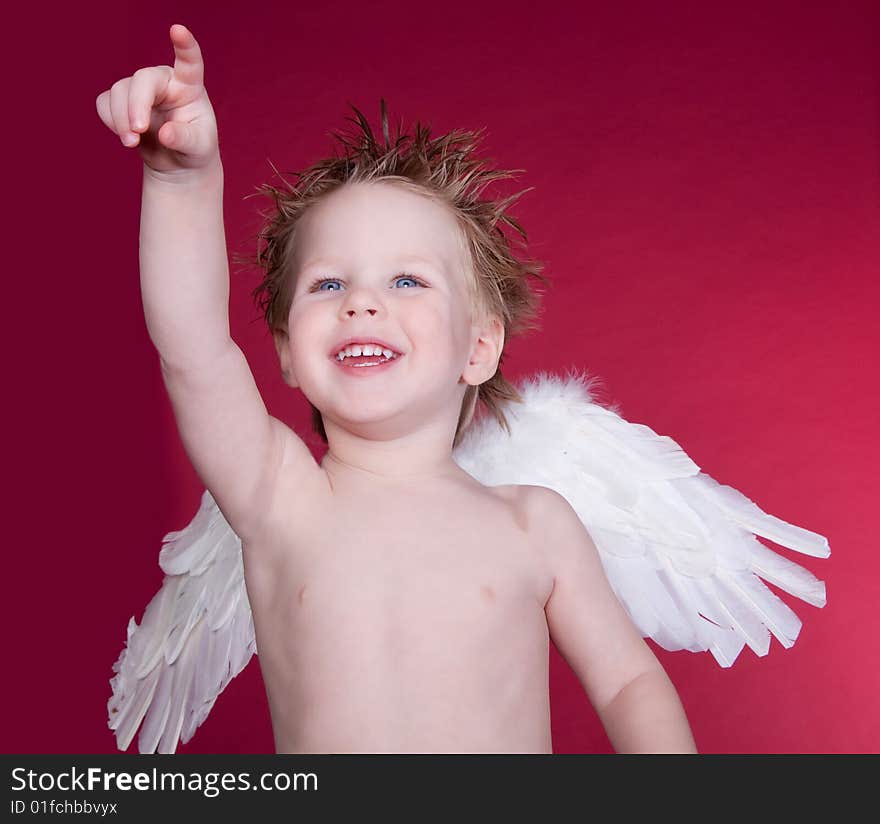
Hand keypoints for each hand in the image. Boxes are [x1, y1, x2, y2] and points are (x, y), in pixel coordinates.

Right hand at [95, 24, 218, 174]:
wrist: (177, 162)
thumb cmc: (194, 150)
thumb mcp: (199, 148)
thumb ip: (185, 138)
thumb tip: (164, 133)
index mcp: (189, 86)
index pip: (189, 62)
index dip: (184, 45)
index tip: (178, 30)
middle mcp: (164, 82)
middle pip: (143, 79)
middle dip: (137, 105)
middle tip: (138, 131)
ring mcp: (140, 89)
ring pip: (120, 91)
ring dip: (121, 119)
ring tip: (131, 143)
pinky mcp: (122, 101)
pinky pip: (105, 103)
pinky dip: (111, 121)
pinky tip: (127, 137)